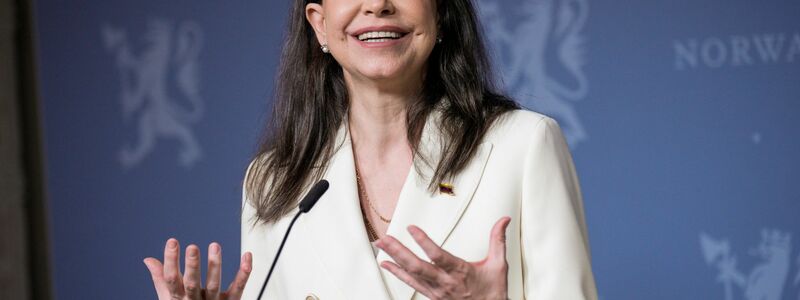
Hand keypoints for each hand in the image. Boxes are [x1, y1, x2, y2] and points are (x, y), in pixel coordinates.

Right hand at [143, 238, 252, 299]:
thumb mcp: (169, 298)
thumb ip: (161, 278)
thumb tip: (148, 259)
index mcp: (178, 299)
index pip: (171, 279)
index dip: (170, 261)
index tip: (172, 241)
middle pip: (192, 284)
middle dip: (192, 266)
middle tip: (192, 247)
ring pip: (214, 285)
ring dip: (215, 266)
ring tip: (214, 246)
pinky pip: (238, 287)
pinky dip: (244, 272)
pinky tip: (247, 256)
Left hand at [376, 216, 510, 299]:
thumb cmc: (492, 293)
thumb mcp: (499, 265)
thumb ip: (498, 240)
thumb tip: (503, 221)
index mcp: (460, 272)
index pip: (438, 255)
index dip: (423, 242)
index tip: (411, 228)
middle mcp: (445, 283)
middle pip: (417, 266)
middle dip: (398, 251)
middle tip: (384, 238)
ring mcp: (436, 291)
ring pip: (411, 274)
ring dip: (394, 259)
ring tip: (380, 246)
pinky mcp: (432, 296)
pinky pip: (411, 284)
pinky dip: (397, 273)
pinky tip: (387, 264)